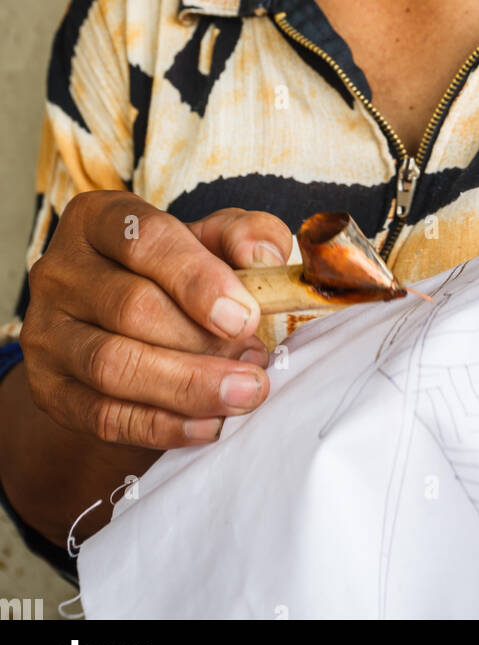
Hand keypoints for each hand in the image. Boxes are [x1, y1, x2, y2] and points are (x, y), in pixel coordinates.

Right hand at [19, 191, 294, 449]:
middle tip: (256, 361)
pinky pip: (103, 416)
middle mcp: (60, 269)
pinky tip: (209, 424)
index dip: (198, 278)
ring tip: (244, 392)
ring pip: (113, 365)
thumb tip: (266, 256)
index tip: (245, 316)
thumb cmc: (174, 273)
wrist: (124, 327)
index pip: (145, 239)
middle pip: (131, 307)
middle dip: (202, 342)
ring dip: (188, 387)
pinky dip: (162, 426)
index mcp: (98, 218)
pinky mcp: (48, 388)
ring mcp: (45, 332)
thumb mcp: (209, 240)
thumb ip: (244, 235)